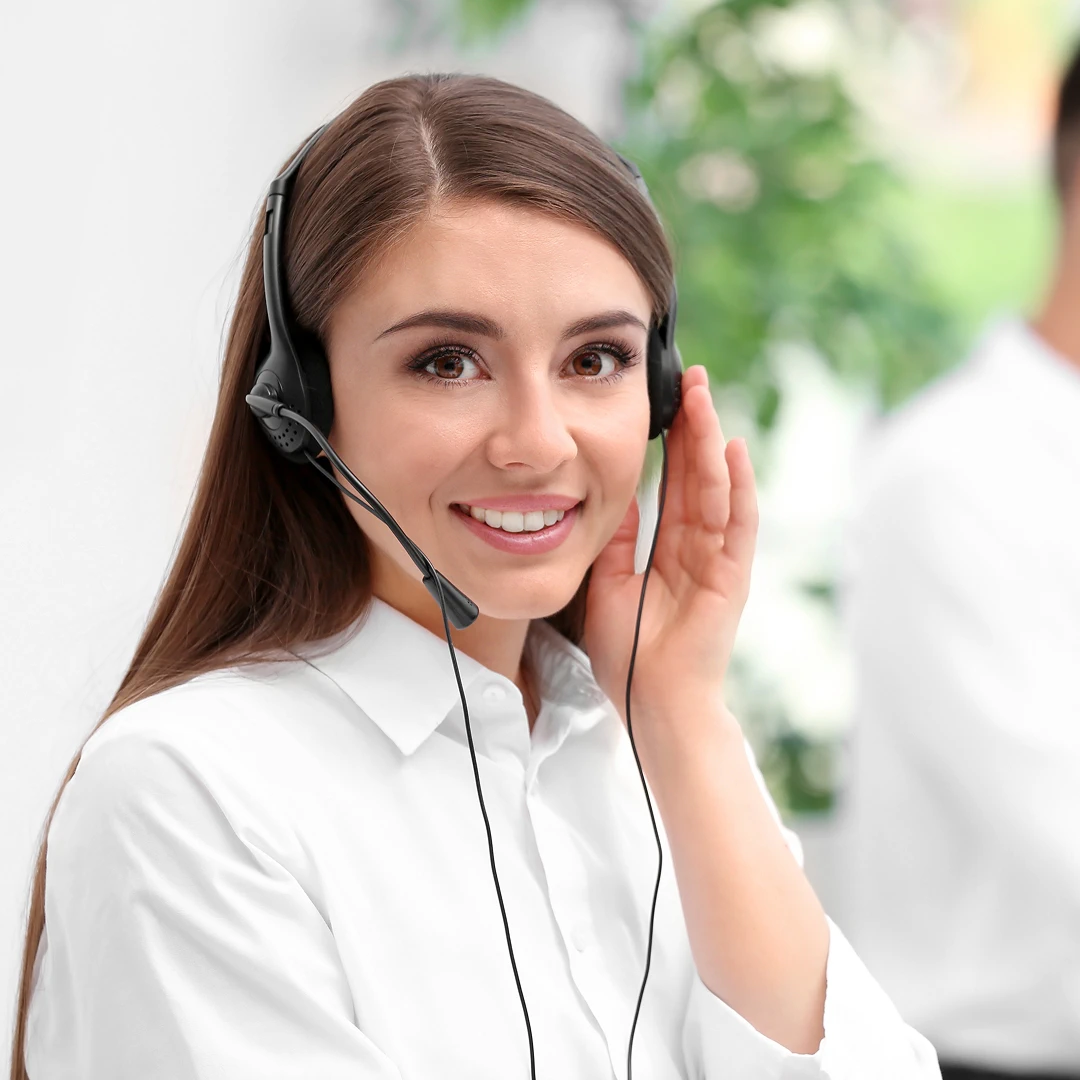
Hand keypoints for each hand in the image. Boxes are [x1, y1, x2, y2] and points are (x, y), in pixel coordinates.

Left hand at [583, 365, 757, 755]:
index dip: (672, 443)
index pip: (674, 483)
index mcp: (671, 548)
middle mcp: (699, 547)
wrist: (649, 702)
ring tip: (704, 396)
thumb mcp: (609, 584)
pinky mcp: (731, 576)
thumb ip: (617, 542)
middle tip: (691, 378)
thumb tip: (611, 499)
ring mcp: (718, 559)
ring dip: (711, 440)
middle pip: (698, 474)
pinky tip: (732, 450)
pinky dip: (738, 487)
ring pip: (718, 487)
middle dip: (695, 425)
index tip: (665, 402)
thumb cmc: (629, 655)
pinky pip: (737, 524)